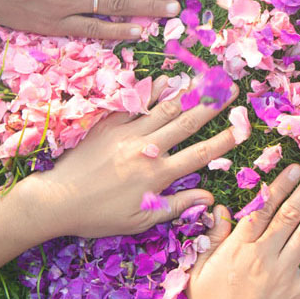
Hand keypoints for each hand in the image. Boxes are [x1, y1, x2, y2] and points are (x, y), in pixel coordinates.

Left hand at [14, 76, 238, 238]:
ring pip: (164, 108)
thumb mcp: (140, 220)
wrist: (56, 200)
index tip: (243, 128)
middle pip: (187, 122)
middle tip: (231, 88)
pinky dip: (152, 91)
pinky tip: (166, 81)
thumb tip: (208, 198)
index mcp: (157, 174)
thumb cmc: (98, 216)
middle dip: (212, 105)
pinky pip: (135, 104)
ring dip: (188, 92)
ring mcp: (127, 133)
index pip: (200, 155)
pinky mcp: (109, 125)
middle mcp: (147, 149)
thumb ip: (176, 206)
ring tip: (206, 78)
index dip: (224, 141)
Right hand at [186, 162, 299, 298]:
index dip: (280, 186)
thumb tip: (220, 207)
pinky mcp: (297, 294)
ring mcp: (283, 274)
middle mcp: (264, 256)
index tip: (294, 166)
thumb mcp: (199, 273)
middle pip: (289, 215)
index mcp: (239, 249)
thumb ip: (213, 239)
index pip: (263, 209)